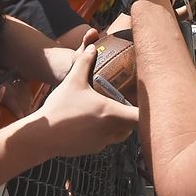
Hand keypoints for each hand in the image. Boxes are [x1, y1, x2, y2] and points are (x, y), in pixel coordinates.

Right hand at [40, 30, 138, 156]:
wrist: (43, 135)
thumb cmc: (60, 107)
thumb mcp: (73, 80)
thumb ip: (85, 62)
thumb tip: (93, 46)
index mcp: (112, 114)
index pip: (141, 117)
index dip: (150, 112)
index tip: (152, 104)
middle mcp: (112, 131)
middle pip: (133, 126)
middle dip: (134, 117)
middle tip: (132, 104)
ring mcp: (102, 143)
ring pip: (120, 135)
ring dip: (120, 126)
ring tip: (113, 113)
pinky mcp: (92, 150)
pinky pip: (105, 141)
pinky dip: (105, 133)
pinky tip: (93, 123)